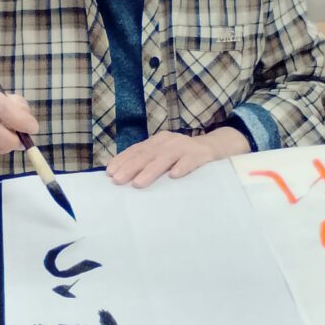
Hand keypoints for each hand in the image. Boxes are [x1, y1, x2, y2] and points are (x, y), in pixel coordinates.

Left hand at [106, 127, 249, 188]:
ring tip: (138, 183)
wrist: (216, 147)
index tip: (109, 173)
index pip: (136, 150)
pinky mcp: (200, 154)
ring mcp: (184, 146)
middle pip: (146, 154)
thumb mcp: (165, 155)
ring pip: (165, 158)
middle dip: (131, 167)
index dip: (122, 160)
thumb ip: (148, 161)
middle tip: (118, 180)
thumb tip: (123, 175)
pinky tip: (174, 176)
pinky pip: (190, 160)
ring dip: (150, 171)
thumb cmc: (184, 157)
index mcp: (158, 141)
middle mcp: (168, 141)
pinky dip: (182, 167)